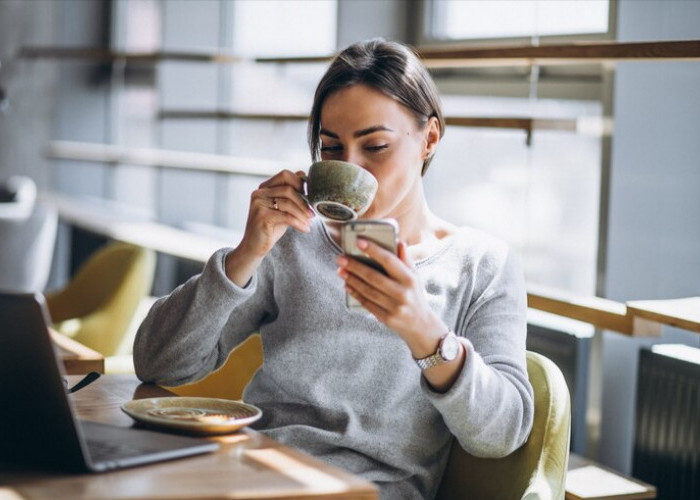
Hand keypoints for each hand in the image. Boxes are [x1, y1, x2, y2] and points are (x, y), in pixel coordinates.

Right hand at [239, 169, 313, 257]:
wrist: (254, 247)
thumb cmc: (270, 228)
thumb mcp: (282, 208)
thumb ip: (290, 195)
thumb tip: (303, 175)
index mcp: (264, 188)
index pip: (285, 175)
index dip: (300, 182)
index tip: (310, 195)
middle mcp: (259, 193)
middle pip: (288, 188)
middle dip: (303, 201)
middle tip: (312, 213)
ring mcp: (259, 204)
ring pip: (288, 203)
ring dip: (303, 214)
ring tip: (309, 222)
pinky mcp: (262, 217)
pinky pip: (286, 217)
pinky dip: (299, 223)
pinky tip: (305, 229)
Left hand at [337, 238, 447, 356]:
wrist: (420, 324)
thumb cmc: (414, 294)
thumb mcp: (415, 276)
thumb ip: (406, 259)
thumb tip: (399, 242)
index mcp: (409, 278)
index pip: (389, 260)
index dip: (373, 250)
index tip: (359, 241)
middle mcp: (402, 293)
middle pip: (373, 276)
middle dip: (355, 266)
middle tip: (341, 259)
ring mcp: (394, 307)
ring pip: (367, 291)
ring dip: (352, 280)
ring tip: (341, 271)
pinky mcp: (386, 318)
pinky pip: (367, 303)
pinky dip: (355, 294)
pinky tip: (347, 285)